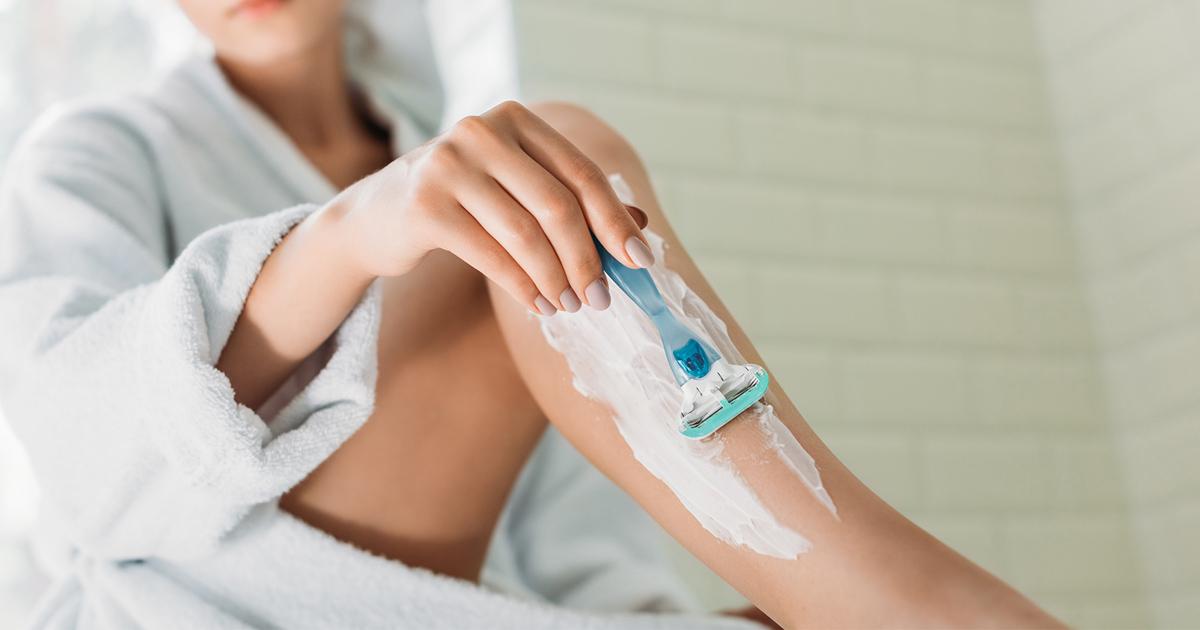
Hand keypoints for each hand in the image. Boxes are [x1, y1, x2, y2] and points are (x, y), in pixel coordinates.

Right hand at [336, 100, 651, 313]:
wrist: (378, 217)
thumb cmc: (463, 203)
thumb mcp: (518, 190)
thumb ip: (574, 201)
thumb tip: (640, 226)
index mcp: (515, 119)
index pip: (581, 172)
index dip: (614, 220)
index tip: (640, 261)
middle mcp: (481, 131)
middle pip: (557, 205)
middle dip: (586, 259)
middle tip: (600, 298)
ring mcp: (448, 165)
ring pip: (525, 234)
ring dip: (556, 279)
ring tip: (570, 307)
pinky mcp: (425, 206)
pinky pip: (491, 256)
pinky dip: (523, 287)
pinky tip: (539, 305)